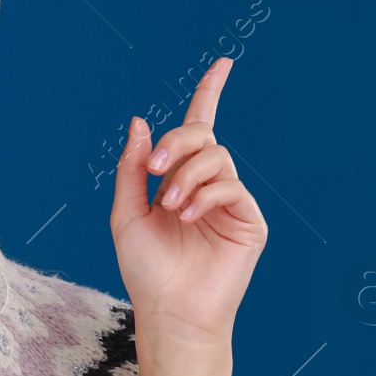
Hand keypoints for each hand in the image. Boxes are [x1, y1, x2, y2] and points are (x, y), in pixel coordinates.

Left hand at [109, 56, 268, 375]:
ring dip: (186, 175)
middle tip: (155, 170)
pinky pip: (231, 185)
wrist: (169, 312)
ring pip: (216, 157)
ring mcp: (231, 202)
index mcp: (180, 179)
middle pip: (203, 136)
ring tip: (170, 207)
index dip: (211, 92)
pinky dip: (205, 194)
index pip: (198, 128)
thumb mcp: (126, 212)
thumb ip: (133, 167)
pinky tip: (189, 215)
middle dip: (177, 144)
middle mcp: (209, 186)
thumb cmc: (147, 271)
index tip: (224, 63)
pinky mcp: (249, 221)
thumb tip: (141, 122)